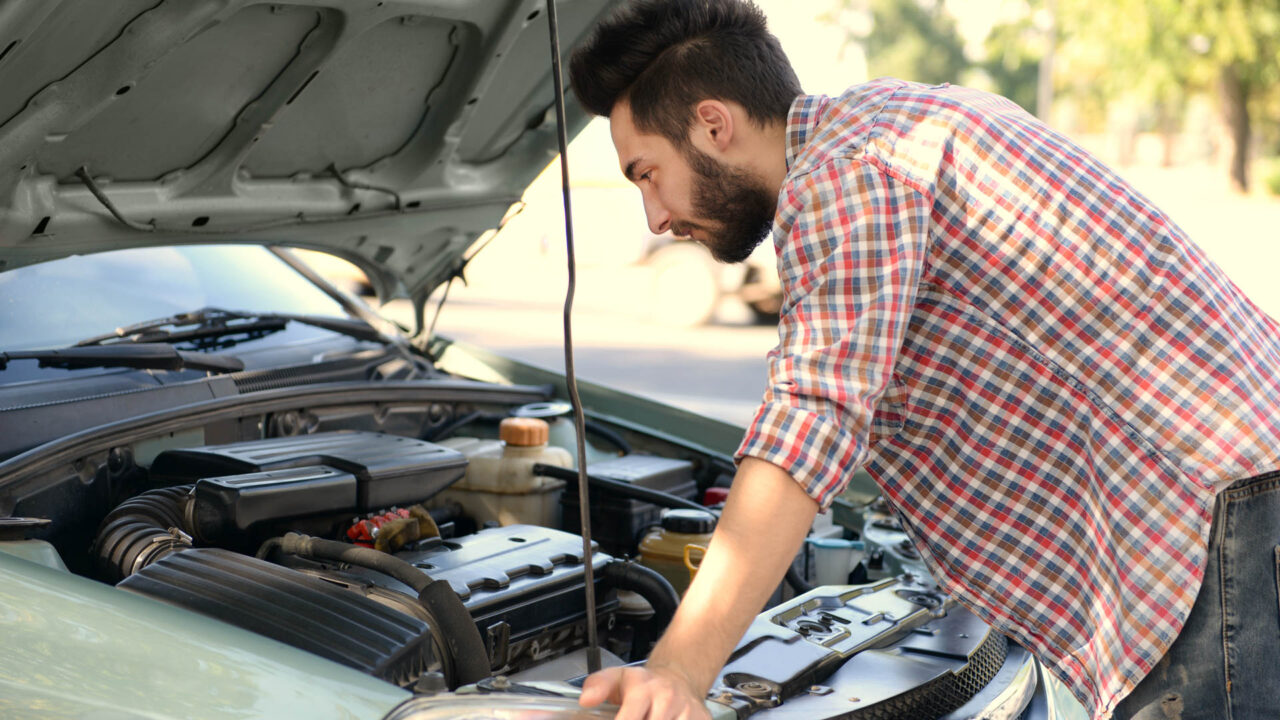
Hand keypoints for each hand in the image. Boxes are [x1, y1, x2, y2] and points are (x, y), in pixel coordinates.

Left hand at [579, 664, 710, 719]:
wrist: (678, 679)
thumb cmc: (643, 685)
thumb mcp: (617, 678)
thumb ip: (597, 686)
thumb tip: (586, 700)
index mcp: (643, 689)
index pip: (628, 719)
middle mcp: (667, 699)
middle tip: (637, 718)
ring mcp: (687, 712)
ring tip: (646, 717)